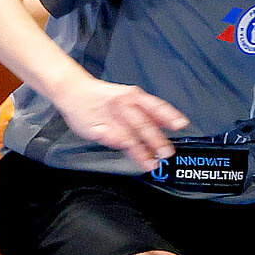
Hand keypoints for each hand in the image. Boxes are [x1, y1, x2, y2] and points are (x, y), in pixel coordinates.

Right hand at [51, 75, 188, 171]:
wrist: (73, 91)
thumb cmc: (102, 97)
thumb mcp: (128, 97)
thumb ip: (146, 112)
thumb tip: (164, 124)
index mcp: (133, 96)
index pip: (155, 106)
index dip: (169, 115)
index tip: (181, 125)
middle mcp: (123, 105)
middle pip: (143, 123)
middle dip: (156, 139)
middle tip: (166, 152)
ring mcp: (110, 117)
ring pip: (128, 135)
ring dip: (141, 151)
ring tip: (150, 163)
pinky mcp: (97, 128)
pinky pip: (111, 139)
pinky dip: (120, 147)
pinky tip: (129, 154)